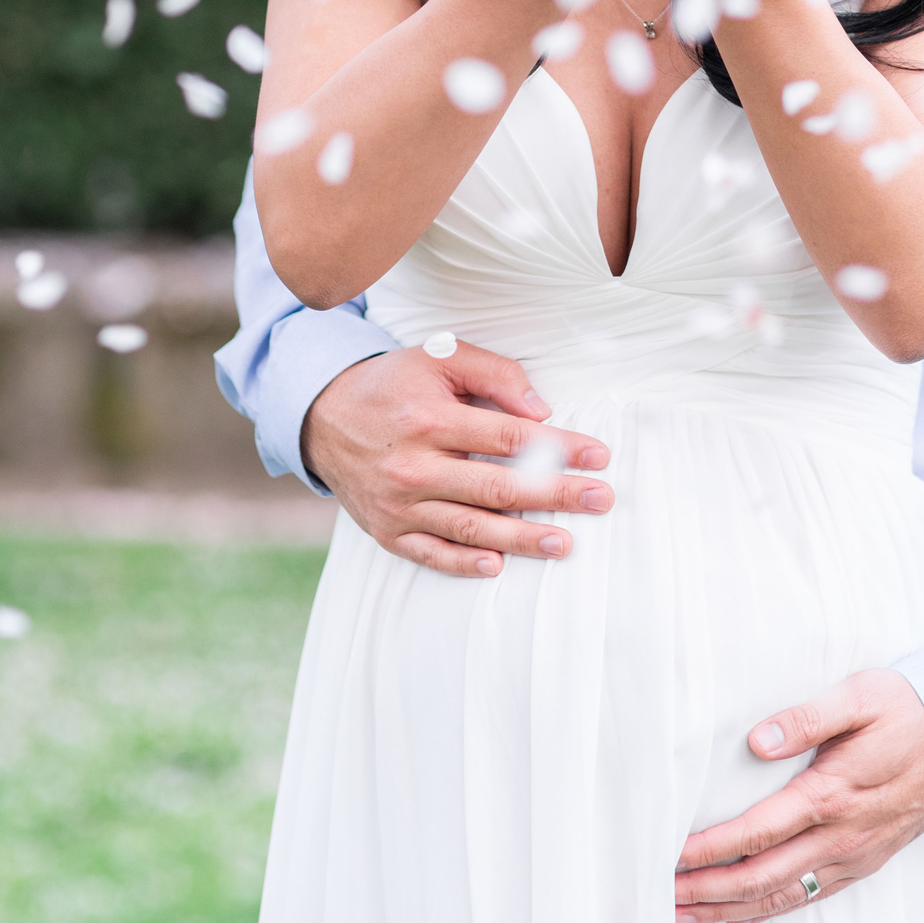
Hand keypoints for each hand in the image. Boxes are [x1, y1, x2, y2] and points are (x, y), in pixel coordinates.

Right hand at [299, 340, 613, 576]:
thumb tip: (540, 410)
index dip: (558, 448)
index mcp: (429, 418)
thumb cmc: (393, 384)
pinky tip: (499, 565)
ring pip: (470, 527)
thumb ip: (493, 373)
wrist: (322, 417)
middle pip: (497, 487)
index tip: (598, 456)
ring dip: (522, 538)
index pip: (508, 437)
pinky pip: (431, 553)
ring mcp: (399, 504)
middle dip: (555, 495)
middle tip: (601, 500)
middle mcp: (413, 466)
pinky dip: (464, 563)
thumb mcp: (437, 357)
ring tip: (564, 543)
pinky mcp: (387, 531)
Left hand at [673, 670, 923, 922]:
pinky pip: (809, 897)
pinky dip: (769, 911)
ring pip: (782, 895)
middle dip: (708, 890)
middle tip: (662, 896)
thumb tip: (757, 741)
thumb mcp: (858, 697)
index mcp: (831, 793)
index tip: (673, 855)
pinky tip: (740, 913)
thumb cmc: (905, 710)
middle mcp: (840, 834)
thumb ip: (806, 718)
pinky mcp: (862, 861)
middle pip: (761, 876)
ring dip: (729, 908)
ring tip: (685, 914)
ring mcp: (852, 854)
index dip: (712, 848)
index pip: (758, 831)